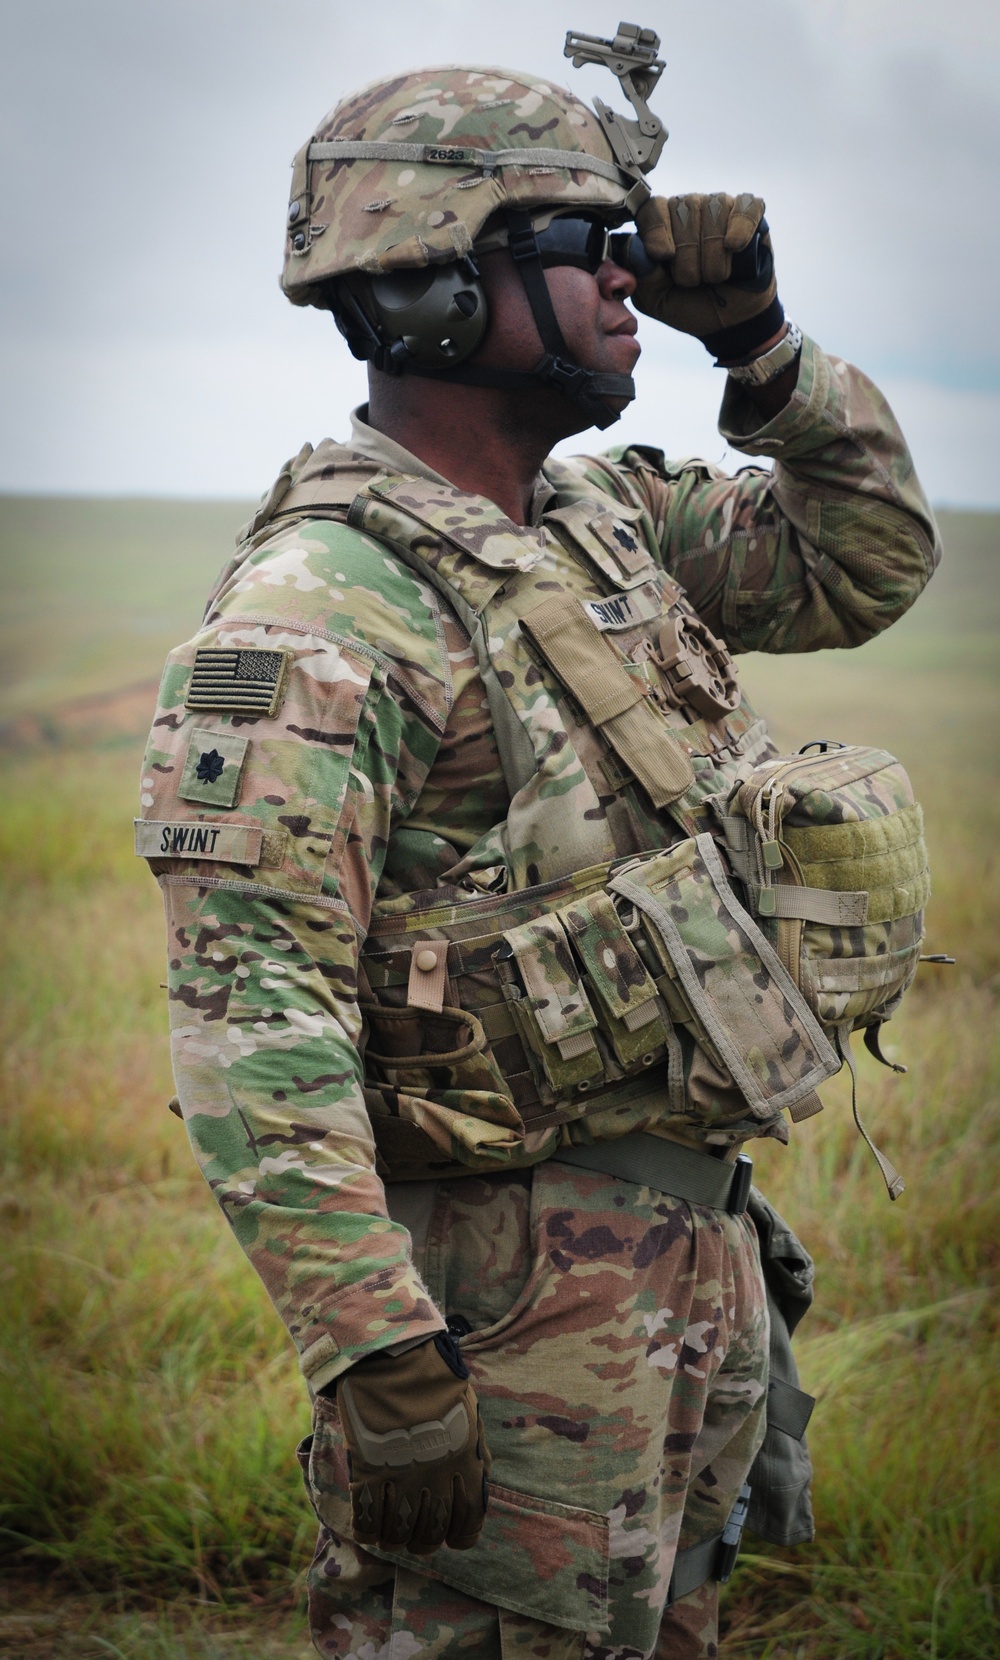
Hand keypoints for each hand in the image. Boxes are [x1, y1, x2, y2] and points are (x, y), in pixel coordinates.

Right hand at [336, 1332, 489, 1554]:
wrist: (395, 1358)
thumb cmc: (436, 1381)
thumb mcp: (469, 1416)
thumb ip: (474, 1454)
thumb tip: (475, 1487)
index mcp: (465, 1463)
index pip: (469, 1520)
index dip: (461, 1535)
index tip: (454, 1539)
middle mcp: (435, 1477)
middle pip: (431, 1533)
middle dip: (424, 1542)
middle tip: (417, 1537)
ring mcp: (400, 1477)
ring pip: (398, 1532)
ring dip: (395, 1539)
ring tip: (391, 1536)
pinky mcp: (368, 1470)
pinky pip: (368, 1516)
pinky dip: (368, 1529)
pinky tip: (369, 1528)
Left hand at [631, 192, 781, 358]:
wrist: (731, 322)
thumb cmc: (691, 306)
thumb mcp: (658, 302)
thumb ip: (642, 276)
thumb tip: (635, 246)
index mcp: (662, 226)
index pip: (652, 208)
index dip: (656, 229)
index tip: (663, 255)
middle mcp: (689, 209)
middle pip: (683, 209)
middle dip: (688, 255)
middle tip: (694, 281)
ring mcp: (720, 207)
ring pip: (714, 210)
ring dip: (714, 255)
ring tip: (716, 277)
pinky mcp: (751, 213)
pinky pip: (744, 208)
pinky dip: (739, 230)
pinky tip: (735, 248)